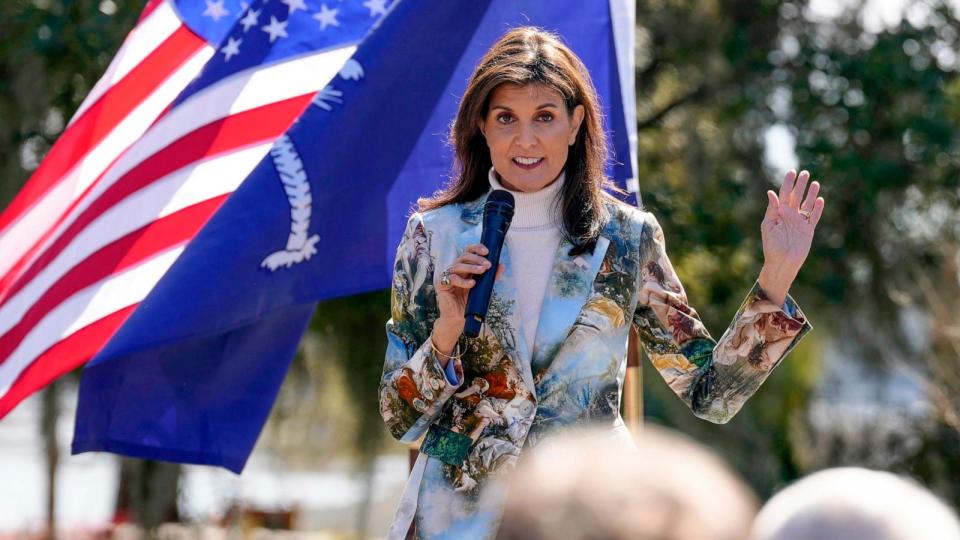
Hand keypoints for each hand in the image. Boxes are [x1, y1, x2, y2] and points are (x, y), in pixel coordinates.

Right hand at [433, 244, 503, 355]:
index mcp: (464, 268)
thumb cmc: (470, 303)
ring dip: (471, 267)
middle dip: (477, 259)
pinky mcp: (441, 284)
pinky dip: (463, 281)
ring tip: (482, 271)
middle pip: (463, 256)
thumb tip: (501, 266)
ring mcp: (447, 276)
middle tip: (488, 265)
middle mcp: (454, 270)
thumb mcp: (482, 288)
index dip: (476, 248)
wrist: (459, 319)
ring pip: (458, 265)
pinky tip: (472, 284)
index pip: (468, 252)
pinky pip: (452, 278)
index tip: (487, 251)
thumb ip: (490, 277)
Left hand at [759, 169, 824, 303]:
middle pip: (796, 196)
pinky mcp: (808, 230)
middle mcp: (790, 215)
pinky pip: (814, 217)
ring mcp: (800, 222)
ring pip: (807, 204)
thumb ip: (772, 209)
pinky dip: (817, 209)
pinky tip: (820, 199)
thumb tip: (771, 192)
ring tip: (815, 183)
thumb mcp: (769, 225)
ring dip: (810, 194)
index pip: (783, 194)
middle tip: (805, 173)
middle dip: (800, 185)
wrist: (782, 262)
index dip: (787, 183)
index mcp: (779, 213)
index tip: (791, 172)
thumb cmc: (772, 245)